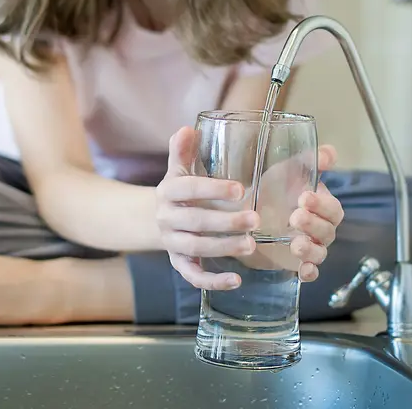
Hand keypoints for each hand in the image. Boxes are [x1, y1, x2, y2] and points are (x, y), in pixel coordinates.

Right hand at [156, 127, 258, 289]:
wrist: (156, 218)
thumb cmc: (179, 190)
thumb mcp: (178, 169)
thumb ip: (183, 150)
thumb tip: (188, 128)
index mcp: (168, 191)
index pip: (188, 188)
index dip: (212, 189)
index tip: (240, 189)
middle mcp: (166, 218)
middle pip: (195, 222)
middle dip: (225, 222)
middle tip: (255, 220)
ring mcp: (171, 243)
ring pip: (196, 248)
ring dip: (224, 248)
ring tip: (252, 245)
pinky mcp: (178, 263)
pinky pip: (193, 277)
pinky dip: (213, 282)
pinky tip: (237, 280)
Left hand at [277, 145, 344, 281]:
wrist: (242, 211)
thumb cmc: (269, 189)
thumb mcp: (286, 171)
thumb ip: (308, 162)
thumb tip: (330, 152)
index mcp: (321, 207)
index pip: (333, 209)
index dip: (322, 205)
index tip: (304, 197)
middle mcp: (319, 228)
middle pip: (328, 231)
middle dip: (314, 225)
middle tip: (295, 216)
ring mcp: (308, 247)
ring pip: (320, 253)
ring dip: (311, 250)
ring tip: (295, 244)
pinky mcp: (295, 263)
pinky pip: (310, 272)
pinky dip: (309, 273)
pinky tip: (303, 271)